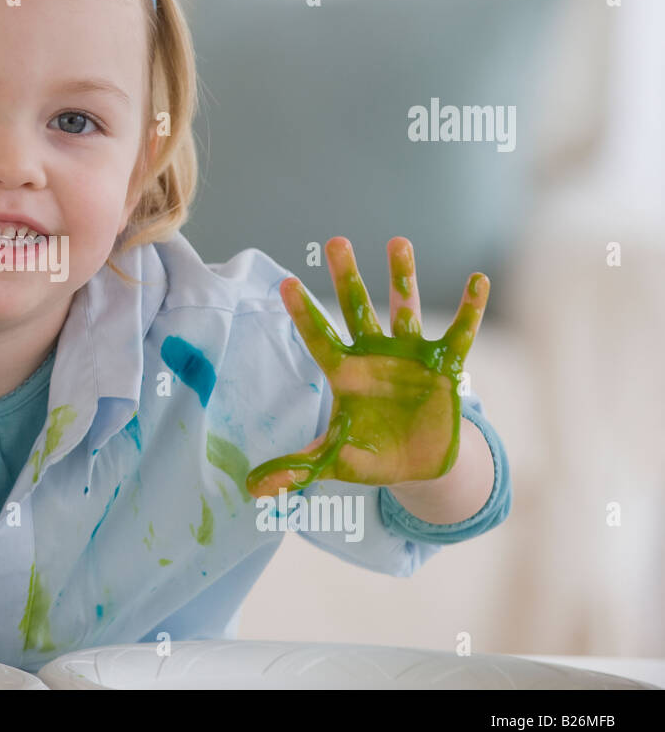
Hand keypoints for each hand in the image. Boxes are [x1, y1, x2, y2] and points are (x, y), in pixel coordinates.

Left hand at [245, 236, 487, 496]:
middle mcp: (374, 355)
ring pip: (404, 309)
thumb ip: (297, 468)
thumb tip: (253, 489)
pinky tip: (479, 280)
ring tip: (397, 242)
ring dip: (402, 278)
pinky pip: (459, 334)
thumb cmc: (371, 455)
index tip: (285, 284)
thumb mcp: (334, 462)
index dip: (303, 313)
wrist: (419, 465)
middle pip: (358, 309)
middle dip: (347, 277)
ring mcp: (409, 356)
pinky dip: (471, 310)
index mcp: (344, 373)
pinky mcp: (445, 366)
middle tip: (337, 241)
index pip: (318, 337)